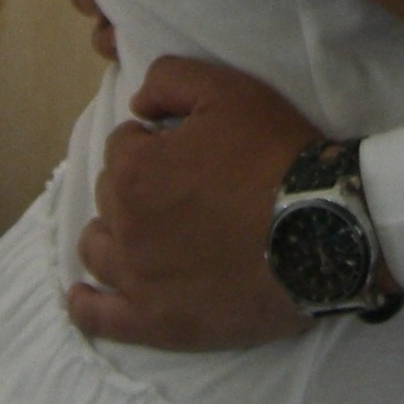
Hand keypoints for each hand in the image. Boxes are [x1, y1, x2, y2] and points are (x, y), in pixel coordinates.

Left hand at [67, 57, 318, 347]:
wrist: (319, 227)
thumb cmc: (272, 155)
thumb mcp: (228, 90)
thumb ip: (169, 79)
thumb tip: (137, 105)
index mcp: (134, 170)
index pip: (123, 146)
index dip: (155, 141)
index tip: (188, 148)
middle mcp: (124, 226)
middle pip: (111, 196)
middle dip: (136, 183)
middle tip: (182, 185)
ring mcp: (137, 280)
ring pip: (98, 251)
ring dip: (111, 232)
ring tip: (139, 229)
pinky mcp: (156, 323)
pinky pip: (101, 319)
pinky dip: (85, 305)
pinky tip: (83, 295)